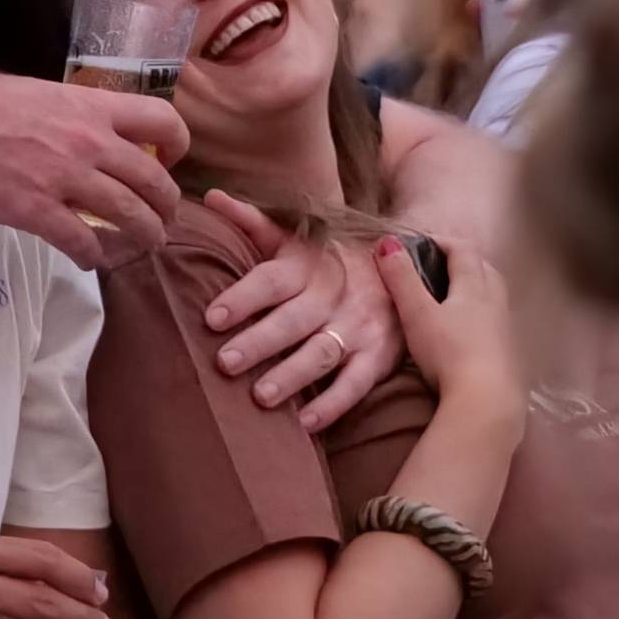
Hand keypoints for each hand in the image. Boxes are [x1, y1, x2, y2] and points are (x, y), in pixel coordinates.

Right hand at [0, 58, 190, 270]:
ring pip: (130, 216)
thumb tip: (100, 142)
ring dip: (143, 238)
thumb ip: (80, 120)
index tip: (168, 163)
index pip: (163, 122)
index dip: (177, 146)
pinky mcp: (35, 209)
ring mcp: (65, 177)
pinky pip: (82, 242)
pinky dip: (94, 256)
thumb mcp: (48, 96)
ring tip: (142, 246)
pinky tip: (89, 259)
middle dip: (167, 208)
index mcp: (93, 108)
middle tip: (162, 221)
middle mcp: (89, 141)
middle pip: (154, 181)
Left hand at [199, 190, 405, 431]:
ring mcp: (358, 326)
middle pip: (293, 319)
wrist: (407, 264)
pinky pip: (357, 383)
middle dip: (260, 341)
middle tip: (225, 362)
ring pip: (322, 352)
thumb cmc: (332, 257)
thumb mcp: (298, 236)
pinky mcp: (379, 355)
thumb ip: (253, 222)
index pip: (271, 280)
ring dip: (292, 375)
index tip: (211, 318)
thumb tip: (211, 196)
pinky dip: (333, 404)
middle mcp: (333, 295)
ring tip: (260, 397)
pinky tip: (305, 423)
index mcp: (308, 265)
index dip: (242, 298)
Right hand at [374, 234, 515, 399]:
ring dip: (476, 287)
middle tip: (439, 266)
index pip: (462, 250)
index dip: (441, 241)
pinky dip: (482, 316)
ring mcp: (506, 327)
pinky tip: (469, 332)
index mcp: (474, 285)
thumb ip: (402, 279)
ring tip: (454, 297)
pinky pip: (497, 322)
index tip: (419, 243)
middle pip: (484, 268)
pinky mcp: (509, 353)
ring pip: (494, 294)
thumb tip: (387, 242)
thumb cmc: (449, 352)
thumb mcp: (417, 314)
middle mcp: (496, 300)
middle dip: (463, 261)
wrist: (487, 401)